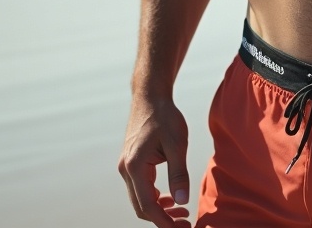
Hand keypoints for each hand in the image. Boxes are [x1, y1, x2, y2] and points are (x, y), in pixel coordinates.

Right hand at [118, 95, 191, 226]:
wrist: (150, 96)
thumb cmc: (165, 116)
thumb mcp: (177, 143)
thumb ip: (179, 173)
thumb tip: (182, 201)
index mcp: (135, 167)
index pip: (148, 206)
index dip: (164, 222)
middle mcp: (125, 170)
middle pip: (141, 207)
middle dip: (163, 219)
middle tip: (185, 223)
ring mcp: (126, 166)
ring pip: (140, 199)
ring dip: (159, 209)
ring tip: (181, 212)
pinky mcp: (131, 163)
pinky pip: (140, 188)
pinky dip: (154, 197)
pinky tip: (170, 198)